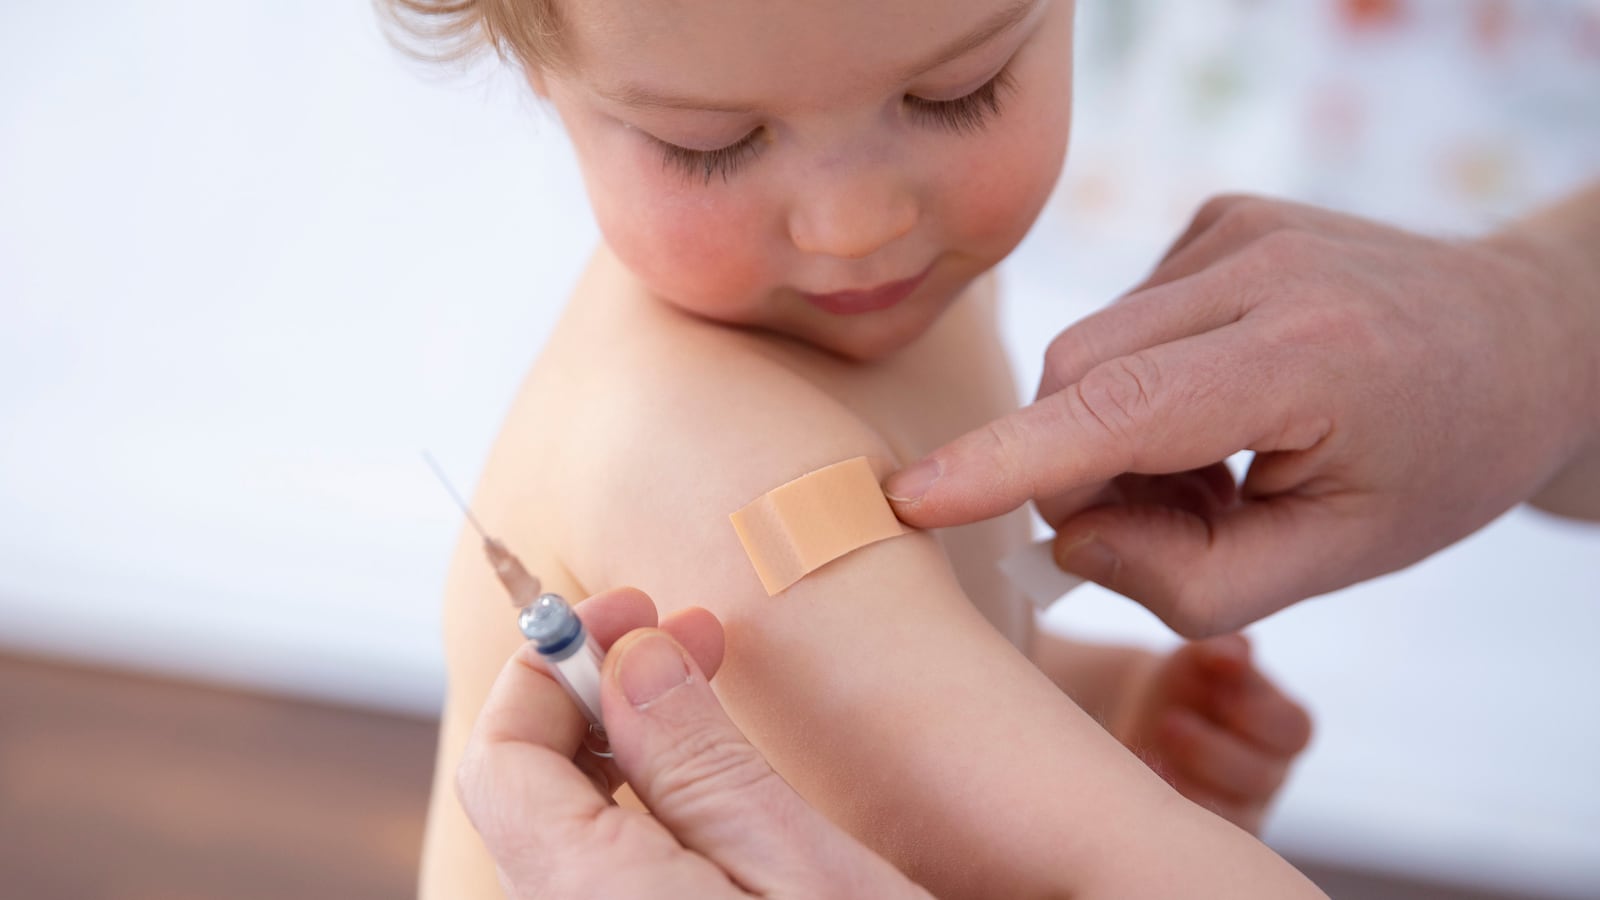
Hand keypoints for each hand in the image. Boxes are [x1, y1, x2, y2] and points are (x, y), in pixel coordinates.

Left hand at [457, 587, 931, 899]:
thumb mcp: (800, 872)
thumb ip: (697, 765)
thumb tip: (629, 658)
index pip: (503, 758)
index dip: (552, 665)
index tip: (630, 611)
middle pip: (527, 791)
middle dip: (593, 694)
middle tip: (683, 635)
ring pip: (568, 832)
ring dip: (623, 747)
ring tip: (704, 696)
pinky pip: (607, 877)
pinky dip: (644, 811)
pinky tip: (709, 788)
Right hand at [886, 193, 1599, 635]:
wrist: (1521, 339)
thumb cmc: (1436, 463)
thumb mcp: (1339, 560)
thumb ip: (1194, 580)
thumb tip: (1067, 535)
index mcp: (1312, 358)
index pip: (1124, 408)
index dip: (1011, 460)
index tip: (914, 498)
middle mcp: (1263, 266)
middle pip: (1081, 377)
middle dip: (1082, 469)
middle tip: (1171, 522)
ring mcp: (1235, 227)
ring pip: (1090, 351)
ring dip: (1114, 430)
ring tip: (1215, 465)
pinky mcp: (1217, 218)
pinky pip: (1121, 322)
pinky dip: (1138, 385)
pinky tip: (1216, 407)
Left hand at [1111, 635, 1311, 835]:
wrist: (1149, 713)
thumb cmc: (1189, 680)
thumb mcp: (1203, 656)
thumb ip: (1223, 650)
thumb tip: (1239, 649)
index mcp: (1285, 727)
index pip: (1292, 729)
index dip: (1254, 712)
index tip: (1213, 691)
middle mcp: (1271, 772)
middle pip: (1259, 777)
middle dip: (1211, 750)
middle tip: (1167, 722)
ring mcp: (1244, 808)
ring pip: (1231, 816)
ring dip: (1187, 785)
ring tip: (1150, 752)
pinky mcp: (1210, 832)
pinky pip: (1198, 838)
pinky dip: (1168, 812)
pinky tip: (1140, 784)